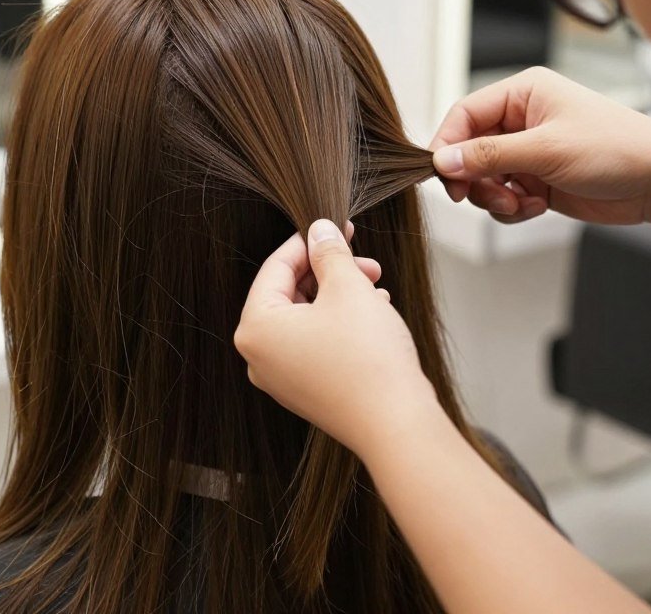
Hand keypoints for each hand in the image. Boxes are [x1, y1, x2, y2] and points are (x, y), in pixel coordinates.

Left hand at [234, 219, 439, 459]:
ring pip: (306, 319)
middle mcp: (259, 357)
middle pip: (290, 293)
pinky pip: (316, 344)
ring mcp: (281, 379)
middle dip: (329, 272)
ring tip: (375, 288)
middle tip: (364, 261)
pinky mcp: (306, 392)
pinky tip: (375, 314)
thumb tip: (320, 230)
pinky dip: (341, 324)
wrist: (395, 424)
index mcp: (255, 328)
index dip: (309, 242)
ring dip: (340, 296)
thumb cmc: (367, 358)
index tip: (335, 227)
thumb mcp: (347, 288)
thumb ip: (329, 253)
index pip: (276, 267)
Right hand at [429, 66, 650, 224]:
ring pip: (482, 179)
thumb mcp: (545, 150)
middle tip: (481, 197)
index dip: (447, 145)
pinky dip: (513, 208)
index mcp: (523, 93)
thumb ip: (488, 155)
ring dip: (494, 198)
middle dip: (474, 180)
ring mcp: (527, 151)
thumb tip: (441, 160)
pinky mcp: (536, 179)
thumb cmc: (615, 149)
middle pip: (468, 150)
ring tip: (522, 203)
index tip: (441, 175)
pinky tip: (538, 207)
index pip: (464, 115)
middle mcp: (521, 120)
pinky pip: (502, 197)